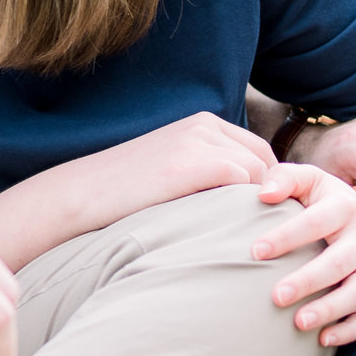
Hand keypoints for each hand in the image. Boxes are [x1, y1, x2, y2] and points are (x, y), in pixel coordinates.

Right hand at [32, 112, 276, 233]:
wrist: (85, 193)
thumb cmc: (128, 192)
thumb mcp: (174, 168)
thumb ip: (208, 169)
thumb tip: (251, 197)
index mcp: (202, 123)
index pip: (259, 151)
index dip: (267, 184)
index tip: (260, 215)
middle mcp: (204, 124)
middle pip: (266, 160)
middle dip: (270, 193)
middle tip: (261, 227)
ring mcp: (198, 141)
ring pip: (259, 172)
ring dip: (260, 203)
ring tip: (251, 232)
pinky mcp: (193, 162)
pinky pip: (244, 181)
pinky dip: (246, 205)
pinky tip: (235, 228)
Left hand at [252, 164, 355, 346]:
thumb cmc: (323, 198)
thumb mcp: (308, 179)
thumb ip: (284, 178)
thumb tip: (263, 194)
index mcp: (345, 207)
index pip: (316, 222)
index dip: (286, 237)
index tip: (255, 252)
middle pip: (339, 263)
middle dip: (308, 281)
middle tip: (277, 297)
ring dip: (329, 310)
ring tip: (299, 323)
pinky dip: (348, 330)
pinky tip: (322, 340)